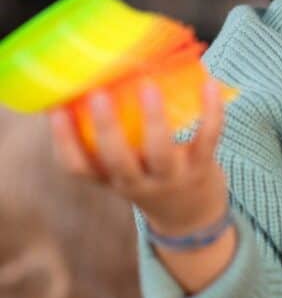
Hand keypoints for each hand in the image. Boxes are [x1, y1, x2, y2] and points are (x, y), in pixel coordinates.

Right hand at [47, 78, 229, 235]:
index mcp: (111, 178)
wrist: (192, 216)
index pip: (78, 168)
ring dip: (154, 118)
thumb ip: (111, 137)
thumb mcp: (124, 167)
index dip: (64, 140)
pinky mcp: (201, 167)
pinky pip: (207, 138)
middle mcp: (137, 182)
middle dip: (106, 128)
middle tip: (97, 93)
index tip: (56, 108)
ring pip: (160, 152)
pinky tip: (208, 82)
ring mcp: (170, 177)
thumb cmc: (149, 176)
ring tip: (148, 85)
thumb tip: (92, 80)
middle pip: (117, 161)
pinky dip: (210, 110)